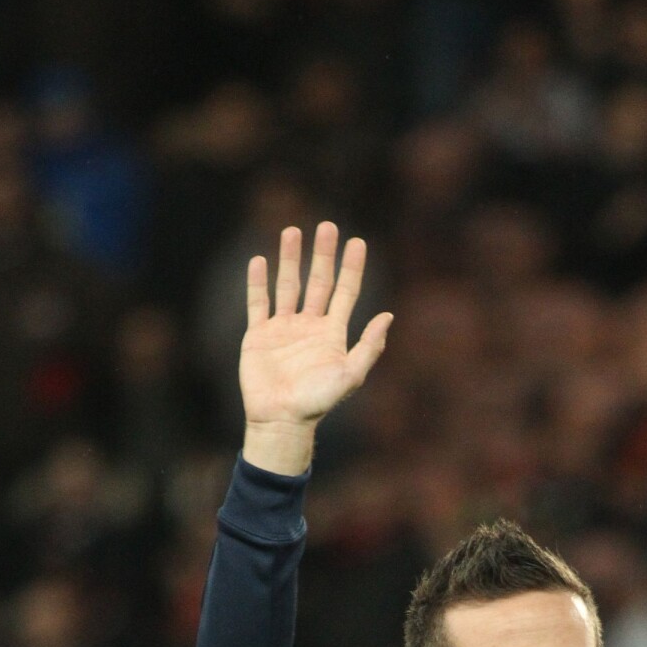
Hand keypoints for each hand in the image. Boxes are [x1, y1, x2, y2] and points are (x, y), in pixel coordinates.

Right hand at [239, 222, 391, 472]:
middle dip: (323, 255)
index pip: (345, 292)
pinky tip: (259, 260)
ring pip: (288, 285)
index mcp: (332, 334)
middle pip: (318, 282)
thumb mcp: (350, 375)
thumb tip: (388, 316)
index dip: (352, 268)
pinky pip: (258, 303)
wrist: (281, 420)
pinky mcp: (259, 336)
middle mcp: (309, 327)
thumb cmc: (318, 402)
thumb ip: (369, 347)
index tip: (357, 242)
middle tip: (327, 226)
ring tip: (292, 231)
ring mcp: (283, 329)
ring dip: (290, 259)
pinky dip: (257, 282)